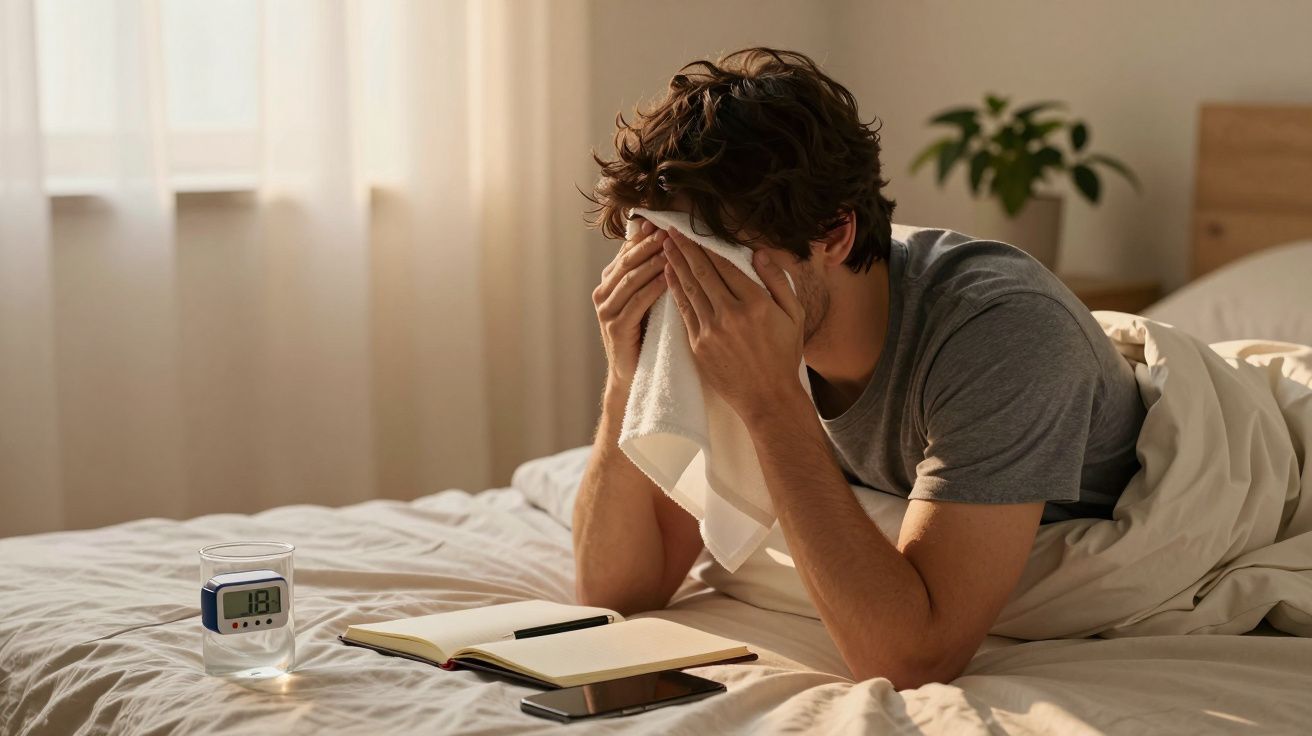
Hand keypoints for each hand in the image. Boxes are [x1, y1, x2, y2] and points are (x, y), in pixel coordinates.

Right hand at [593, 217, 669, 389]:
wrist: (633, 374)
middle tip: (670, 230)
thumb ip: (652, 274)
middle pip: (627, 261)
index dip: (644, 237)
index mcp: (609, 282)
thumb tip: (670, 242)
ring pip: (631, 279)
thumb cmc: (646, 334)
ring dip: (653, 262)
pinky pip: (636, 302)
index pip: (627, 252)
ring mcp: (606, 311)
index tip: (663, 221)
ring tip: (673, 250)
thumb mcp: (647, 299)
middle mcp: (603, 293)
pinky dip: (653, 288)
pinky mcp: (615, 328)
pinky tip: (669, 279)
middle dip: (649, 245)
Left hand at [662, 226, 806, 423]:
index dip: (708, 246)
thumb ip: (778, 281)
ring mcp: (712, 330)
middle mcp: (731, 314)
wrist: (768, 398)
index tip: (696, 231)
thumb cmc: (784, 355)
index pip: (726, 265)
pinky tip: (669, 276)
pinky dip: (675, 290)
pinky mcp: (699, 345)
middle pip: (703, 272)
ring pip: (690, 289)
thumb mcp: (794, 315)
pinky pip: (684, 311)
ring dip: (676, 265)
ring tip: (665, 246)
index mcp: (756, 303)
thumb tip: (759, 254)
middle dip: (685, 249)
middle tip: (671, 230)